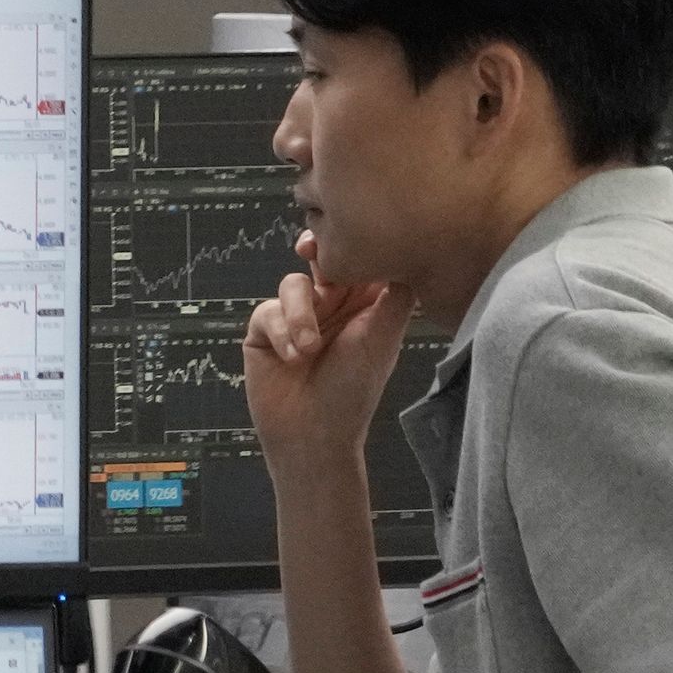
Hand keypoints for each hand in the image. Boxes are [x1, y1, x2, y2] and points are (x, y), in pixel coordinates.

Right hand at [241, 246, 414, 477]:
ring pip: (293, 283)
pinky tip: (293, 358)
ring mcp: (296, 317)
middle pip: (322, 260)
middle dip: (317, 254)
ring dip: (300, 312)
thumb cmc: (353, 393)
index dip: (353, 244)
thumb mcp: (383, 339)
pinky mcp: (265, 331)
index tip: (349, 238)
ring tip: (309, 348)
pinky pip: (267, 311)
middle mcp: (331, 307)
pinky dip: (281, 332)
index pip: (360, 261)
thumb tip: (407, 253)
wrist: (311, 435)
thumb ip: (396, 296)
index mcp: (365, 306)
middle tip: (311, 251)